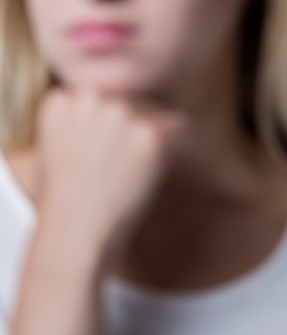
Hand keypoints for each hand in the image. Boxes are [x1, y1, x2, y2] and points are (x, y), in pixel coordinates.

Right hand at [33, 89, 183, 267]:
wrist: (73, 236)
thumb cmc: (67, 202)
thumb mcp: (58, 149)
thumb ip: (80, 122)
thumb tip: (110, 104)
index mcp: (62, 100)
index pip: (109, 98)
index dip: (113, 131)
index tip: (99, 159)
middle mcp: (90, 98)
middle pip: (136, 103)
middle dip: (136, 133)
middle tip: (118, 170)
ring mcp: (120, 112)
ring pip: (159, 115)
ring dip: (154, 143)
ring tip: (128, 174)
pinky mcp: (149, 131)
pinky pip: (181, 129)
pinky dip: (175, 151)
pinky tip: (150, 173)